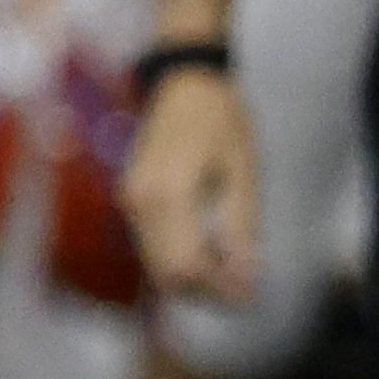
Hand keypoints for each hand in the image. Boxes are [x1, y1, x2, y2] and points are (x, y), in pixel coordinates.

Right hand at [122, 62, 258, 304]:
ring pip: (156, 262)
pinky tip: (210, 248)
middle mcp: (140, 201)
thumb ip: (241, 229)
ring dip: (192, 275)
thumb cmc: (221, 122)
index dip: (216, 288)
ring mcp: (130, 199)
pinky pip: (151, 243)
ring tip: (231, 268)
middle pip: (166, 272)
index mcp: (168, 194)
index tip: (248, 293)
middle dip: (205, 289)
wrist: (186, 85)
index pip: (185, 265)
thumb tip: (246, 277)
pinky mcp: (131, 197)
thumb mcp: (243, 175)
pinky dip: (179, 256)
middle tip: (242, 287)